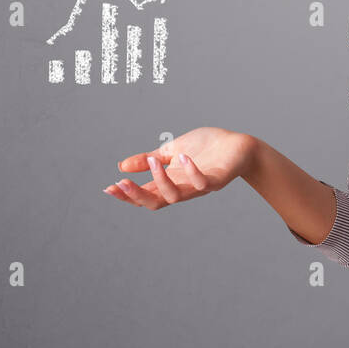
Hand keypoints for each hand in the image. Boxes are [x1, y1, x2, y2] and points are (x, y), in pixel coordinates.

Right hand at [103, 127, 255, 210]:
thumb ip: (150, 159)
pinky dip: (191, 172)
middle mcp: (183, 188)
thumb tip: (120, 166)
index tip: (108, 189)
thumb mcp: (172, 149)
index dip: (127, 194)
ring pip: (175, 196)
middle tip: (121, 183)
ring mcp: (200, 186)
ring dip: (161, 181)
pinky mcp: (217, 180)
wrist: (239, 145)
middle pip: (156, 202)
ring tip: (154, 161)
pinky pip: (202, 183)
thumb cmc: (207, 147)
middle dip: (136, 195)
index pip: (145, 194)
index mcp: (171, 182)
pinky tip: (183, 157)